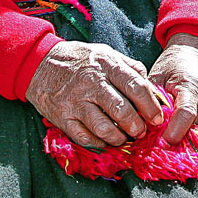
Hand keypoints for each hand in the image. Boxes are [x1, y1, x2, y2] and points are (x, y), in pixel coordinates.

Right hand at [26, 41, 163, 148]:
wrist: (41, 63)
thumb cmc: (81, 60)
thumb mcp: (106, 53)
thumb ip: (129, 68)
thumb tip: (151, 87)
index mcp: (107, 65)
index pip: (135, 87)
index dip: (150, 106)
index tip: (157, 118)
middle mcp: (92, 83)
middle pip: (121, 111)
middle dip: (136, 126)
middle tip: (141, 131)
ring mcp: (76, 101)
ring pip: (104, 128)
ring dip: (119, 138)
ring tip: (124, 138)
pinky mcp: (63, 117)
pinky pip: (85, 137)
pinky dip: (99, 143)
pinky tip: (105, 141)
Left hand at [149, 33, 197, 144]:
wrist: (196, 54)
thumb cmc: (172, 66)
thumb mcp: (156, 77)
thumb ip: (152, 101)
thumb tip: (145, 126)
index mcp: (191, 84)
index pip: (186, 113)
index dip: (173, 132)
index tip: (161, 143)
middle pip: (192, 128)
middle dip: (175, 136)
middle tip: (161, 134)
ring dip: (185, 134)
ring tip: (174, 123)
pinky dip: (194, 131)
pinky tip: (186, 121)